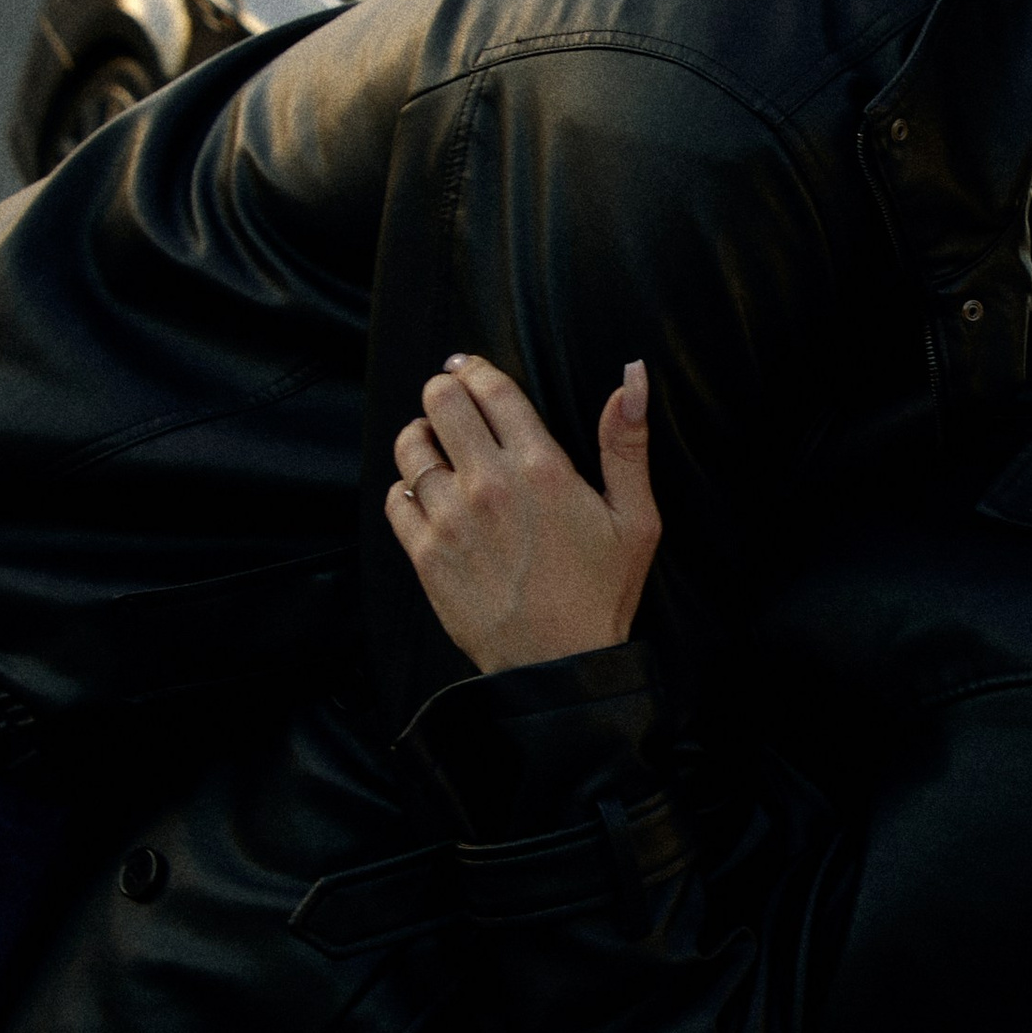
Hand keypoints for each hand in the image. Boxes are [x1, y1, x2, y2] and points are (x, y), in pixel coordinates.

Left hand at [387, 354, 659, 672]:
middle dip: (443, 392)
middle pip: (440, 402)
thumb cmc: (601, 592)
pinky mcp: (424, 554)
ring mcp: (450, 520)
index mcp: (542, 468)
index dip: (474, 368)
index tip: (468, 367)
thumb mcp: (636, 518)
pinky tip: (428, 496)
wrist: (558, 664)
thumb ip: (627, 442)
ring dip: (421, 437)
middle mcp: (489, 485)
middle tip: (452, 402)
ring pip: (410, 445)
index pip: (491, 389)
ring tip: (437, 447)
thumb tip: (634, 375)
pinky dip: (406, 489)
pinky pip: (395, 498)